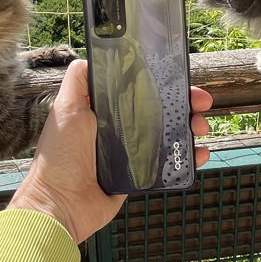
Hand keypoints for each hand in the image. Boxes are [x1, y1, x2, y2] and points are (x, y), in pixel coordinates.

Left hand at [8, 59, 212, 243]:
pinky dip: (187, 157)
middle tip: (201, 102)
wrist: (61, 204)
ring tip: (201, 127)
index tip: (180, 79)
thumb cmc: (59, 157)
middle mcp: (119, 129)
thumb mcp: (66, 110)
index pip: (139, 91)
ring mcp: (131, 153)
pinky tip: (199, 153)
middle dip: (184, 104)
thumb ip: (78, 82)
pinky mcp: (140, 176)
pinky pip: (168, 164)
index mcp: (104, 111)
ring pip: (169, 135)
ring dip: (190, 128)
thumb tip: (90, 57)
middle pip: (160, 111)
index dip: (161, 83)